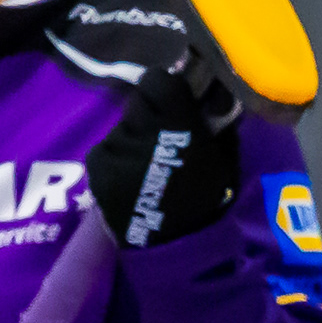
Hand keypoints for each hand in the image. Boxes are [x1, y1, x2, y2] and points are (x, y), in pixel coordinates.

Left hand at [84, 65, 239, 247]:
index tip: (170, 103)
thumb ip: (215, 121)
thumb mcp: (223, 157)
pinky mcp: (98, 167)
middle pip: (136, 101)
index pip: (157, 79)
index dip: (163, 88)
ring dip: (130, 140)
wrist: (176, 244)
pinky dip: (113, 161)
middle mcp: (145, 128)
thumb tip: (210, 92)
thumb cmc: (206, 199)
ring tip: (144, 168)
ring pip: (120, 128)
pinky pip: (103, 151)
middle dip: (147, 114)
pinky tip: (128, 181)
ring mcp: (117, 147)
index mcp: (179, 121)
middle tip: (158, 138)